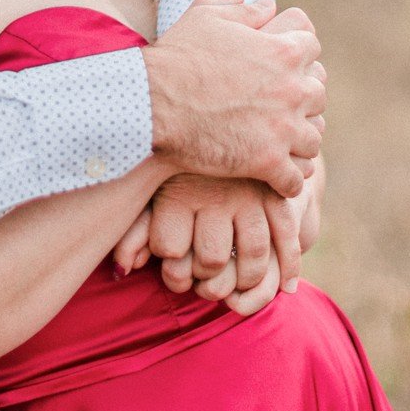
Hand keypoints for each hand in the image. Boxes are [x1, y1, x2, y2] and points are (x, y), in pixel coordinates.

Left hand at [114, 173, 297, 316]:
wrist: (213, 123)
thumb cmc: (173, 172)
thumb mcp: (148, 194)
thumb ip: (132, 234)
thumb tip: (122, 269)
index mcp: (175, 191)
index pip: (169, 250)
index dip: (170, 268)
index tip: (173, 265)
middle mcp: (213, 194)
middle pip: (211, 260)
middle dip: (207, 281)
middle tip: (205, 279)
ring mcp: (249, 194)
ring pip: (252, 255)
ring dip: (246, 281)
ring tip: (237, 284)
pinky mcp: (275, 193)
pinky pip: (287, 238)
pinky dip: (287, 268)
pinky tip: (284, 287)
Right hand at [142, 0, 324, 197]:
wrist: (150, 104)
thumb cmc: (174, 58)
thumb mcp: (204, 17)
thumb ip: (242, 8)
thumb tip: (268, 3)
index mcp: (283, 51)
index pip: (312, 49)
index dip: (294, 55)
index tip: (277, 65)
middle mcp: (293, 90)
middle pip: (318, 96)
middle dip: (299, 100)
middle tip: (274, 105)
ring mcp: (284, 129)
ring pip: (312, 139)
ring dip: (296, 141)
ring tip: (274, 142)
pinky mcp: (268, 163)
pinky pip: (295, 180)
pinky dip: (285, 180)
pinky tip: (270, 176)